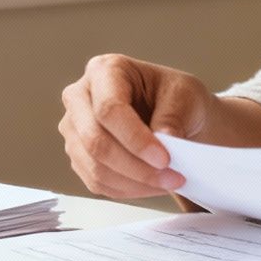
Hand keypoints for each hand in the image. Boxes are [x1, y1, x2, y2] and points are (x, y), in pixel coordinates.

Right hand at [57, 54, 214, 198]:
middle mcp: (80, 97)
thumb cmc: (176, 97)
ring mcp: (74, 129)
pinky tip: (152, 184)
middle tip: (171, 176)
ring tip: (168, 181)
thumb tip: (164, 140)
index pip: (109, 109)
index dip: (135, 139)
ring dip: (135, 182)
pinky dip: (128, 189)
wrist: (174, 114)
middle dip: (136, 166)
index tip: (165, 158)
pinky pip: (97, 182)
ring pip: (95, 167)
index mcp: (104, 70)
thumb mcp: (185, 96)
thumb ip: (173, 116)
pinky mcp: (78, 156)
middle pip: (95, 141)